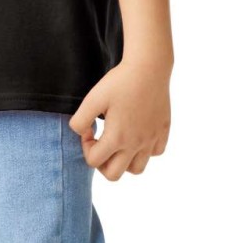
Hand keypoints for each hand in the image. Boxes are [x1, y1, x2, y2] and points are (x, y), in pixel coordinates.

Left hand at [68, 57, 171, 180]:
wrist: (149, 67)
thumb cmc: (120, 81)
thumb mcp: (93, 98)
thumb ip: (80, 119)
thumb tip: (80, 132)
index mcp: (117, 138)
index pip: (93, 161)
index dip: (85, 146)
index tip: (88, 128)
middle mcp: (136, 144)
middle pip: (114, 175)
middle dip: (102, 162)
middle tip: (100, 142)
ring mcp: (151, 140)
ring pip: (137, 169)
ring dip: (124, 161)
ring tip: (118, 141)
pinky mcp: (162, 131)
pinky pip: (155, 153)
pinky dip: (144, 150)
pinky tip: (137, 132)